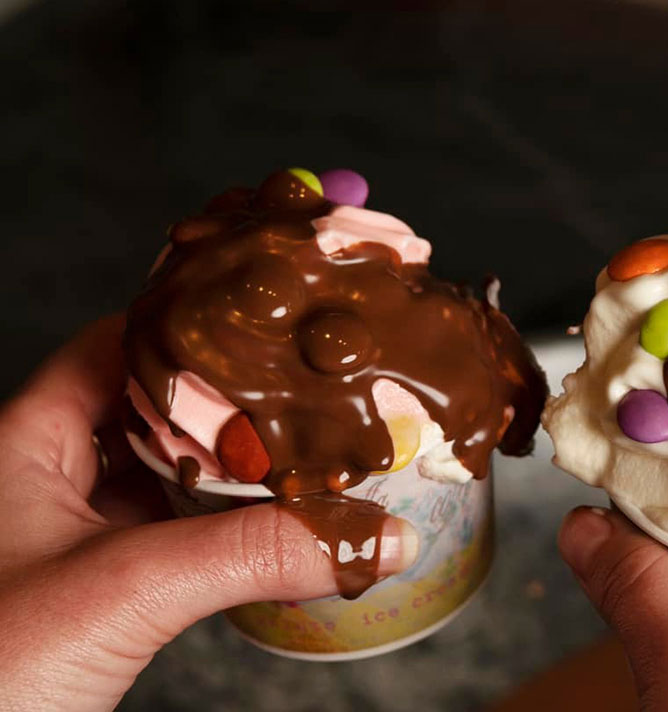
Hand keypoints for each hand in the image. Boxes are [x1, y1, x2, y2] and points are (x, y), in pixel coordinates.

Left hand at [0, 317, 419, 710]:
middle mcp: (39, 483)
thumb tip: (372, 536)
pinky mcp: (89, 598)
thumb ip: (253, 554)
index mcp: (20, 444)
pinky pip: (165, 543)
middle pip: (146, 415)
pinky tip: (266, 537)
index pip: (114, 348)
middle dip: (225, 410)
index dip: (189, 331)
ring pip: (158, 483)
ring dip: (226, 479)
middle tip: (305, 396)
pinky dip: (216, 536)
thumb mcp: (127, 589)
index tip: (266, 329)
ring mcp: (62, 543)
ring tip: (303, 460)